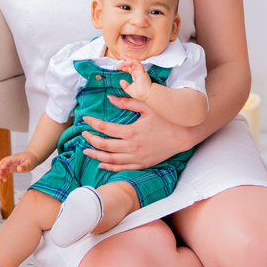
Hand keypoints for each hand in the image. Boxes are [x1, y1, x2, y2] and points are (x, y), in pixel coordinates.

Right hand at [0, 151, 38, 181]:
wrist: (32, 158)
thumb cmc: (31, 159)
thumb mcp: (30, 163)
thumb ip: (24, 166)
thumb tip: (19, 169)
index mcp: (16, 158)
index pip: (8, 159)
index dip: (5, 163)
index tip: (2, 167)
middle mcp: (11, 160)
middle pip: (2, 162)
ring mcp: (10, 164)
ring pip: (2, 167)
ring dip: (0, 172)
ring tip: (1, 178)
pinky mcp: (10, 168)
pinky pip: (4, 171)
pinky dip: (3, 175)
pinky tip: (4, 180)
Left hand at [80, 95, 195, 171]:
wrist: (183, 136)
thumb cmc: (166, 118)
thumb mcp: (147, 106)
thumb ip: (127, 102)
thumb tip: (110, 98)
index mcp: (132, 132)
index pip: (105, 128)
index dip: (93, 124)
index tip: (85, 119)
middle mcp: (132, 147)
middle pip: (105, 146)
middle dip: (91, 140)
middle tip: (83, 135)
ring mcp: (137, 158)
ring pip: (111, 159)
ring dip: (96, 156)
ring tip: (86, 151)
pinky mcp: (142, 164)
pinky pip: (122, 168)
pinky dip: (110, 167)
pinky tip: (102, 164)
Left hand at [117, 59, 151, 101]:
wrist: (147, 95)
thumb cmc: (141, 94)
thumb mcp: (130, 90)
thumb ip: (125, 86)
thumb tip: (121, 81)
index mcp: (136, 76)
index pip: (130, 68)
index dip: (125, 66)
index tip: (119, 67)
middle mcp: (138, 72)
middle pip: (132, 63)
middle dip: (126, 58)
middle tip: (121, 55)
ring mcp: (140, 71)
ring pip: (133, 62)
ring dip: (126, 61)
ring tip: (120, 64)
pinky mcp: (141, 70)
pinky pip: (136, 62)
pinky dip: (130, 61)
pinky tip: (125, 63)